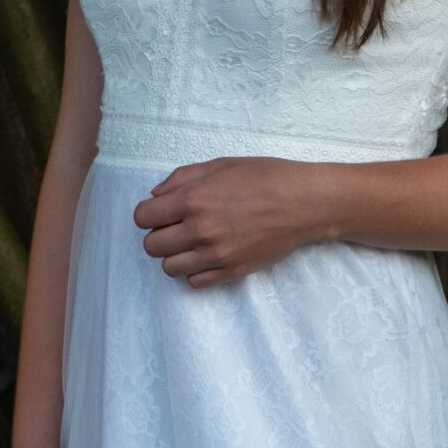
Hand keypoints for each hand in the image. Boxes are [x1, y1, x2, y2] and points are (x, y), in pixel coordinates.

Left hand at [133, 157, 329, 286]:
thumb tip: (156, 195)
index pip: (143, 217)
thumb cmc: (266, 177)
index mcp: (193, 199)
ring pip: (169, 268)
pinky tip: (207, 257)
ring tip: (192, 244)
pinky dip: (195, 272)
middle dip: (159, 236)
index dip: (149, 214)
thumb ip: (182, 178)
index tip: (161, 213)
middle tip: (177, 228)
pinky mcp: (232, 271)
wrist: (304, 203)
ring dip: (175, 256)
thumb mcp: (221, 165)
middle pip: (151, 246)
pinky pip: (195, 282)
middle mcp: (200, 230)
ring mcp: (216, 254)